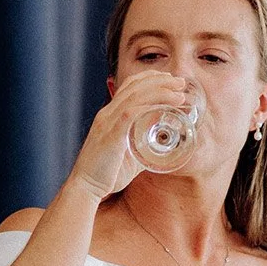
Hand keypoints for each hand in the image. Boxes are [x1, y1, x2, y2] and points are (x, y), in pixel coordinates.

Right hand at [67, 69, 191, 199]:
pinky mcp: (110, 135)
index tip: (169, 79)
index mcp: (109, 115)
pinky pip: (131, 114)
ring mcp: (107, 123)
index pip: (128, 86)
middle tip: (180, 82)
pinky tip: (166, 107)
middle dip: (160, 80)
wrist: (86, 187)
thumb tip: (163, 145)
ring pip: (135, 96)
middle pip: (134, 86)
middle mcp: (107, 114)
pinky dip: (150, 107)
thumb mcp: (128, 155)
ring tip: (180, 93)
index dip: (150, 78)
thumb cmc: (106, 174)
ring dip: (160, 91)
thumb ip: (143, 146)